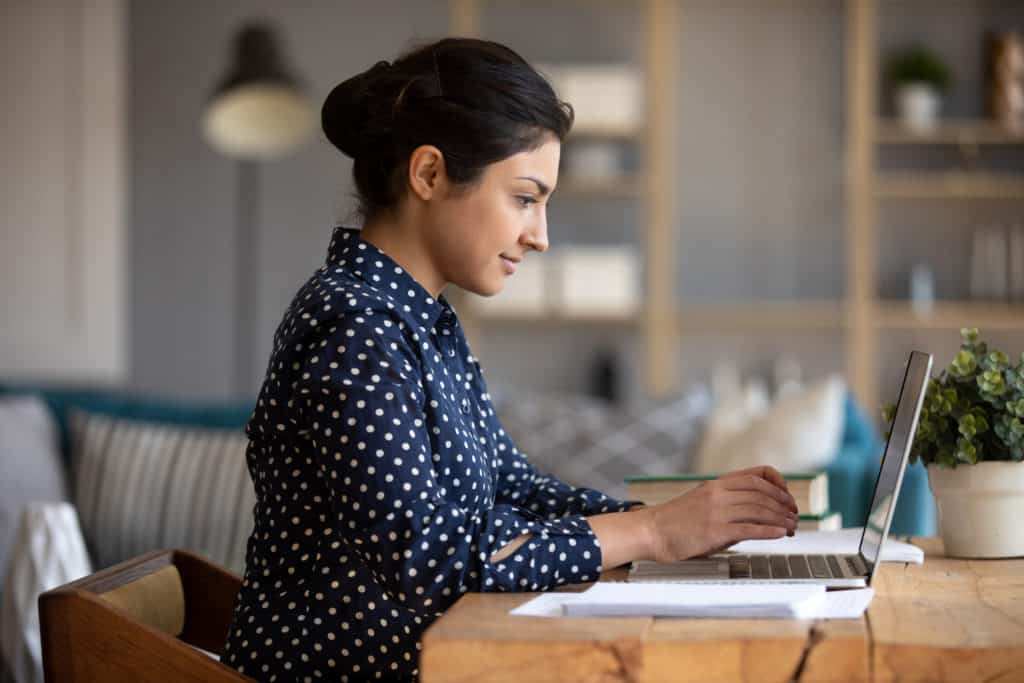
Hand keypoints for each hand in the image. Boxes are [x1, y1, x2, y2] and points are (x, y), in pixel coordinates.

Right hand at [641, 465, 798, 562]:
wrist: (652, 531)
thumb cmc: (676, 520)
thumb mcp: (702, 501)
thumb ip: (728, 502)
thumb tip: (756, 513)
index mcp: (716, 483)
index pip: (757, 475)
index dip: (778, 485)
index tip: (787, 498)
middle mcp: (719, 493)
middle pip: (763, 493)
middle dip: (784, 505)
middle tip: (794, 517)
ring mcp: (717, 511)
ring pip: (760, 509)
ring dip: (781, 519)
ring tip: (792, 528)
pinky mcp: (715, 531)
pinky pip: (749, 528)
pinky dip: (769, 531)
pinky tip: (780, 534)